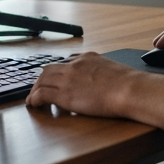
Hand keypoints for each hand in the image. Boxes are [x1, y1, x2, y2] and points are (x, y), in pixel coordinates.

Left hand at [27, 53, 163, 129]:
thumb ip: (106, 73)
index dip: (58, 72)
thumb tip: (109, 83)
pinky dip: (34, 99)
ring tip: (33, 99)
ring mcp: (68, 79)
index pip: (66, 62)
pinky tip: (33, 105)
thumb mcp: (116, 70)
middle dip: (42, 79)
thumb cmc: (131, 84)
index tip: (56, 79)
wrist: (130, 89)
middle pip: (49, 69)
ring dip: (35, 89)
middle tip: (39, 89)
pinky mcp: (64, 94)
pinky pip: (41, 94)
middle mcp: (75, 65)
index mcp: (88, 58)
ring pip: (42, 80)